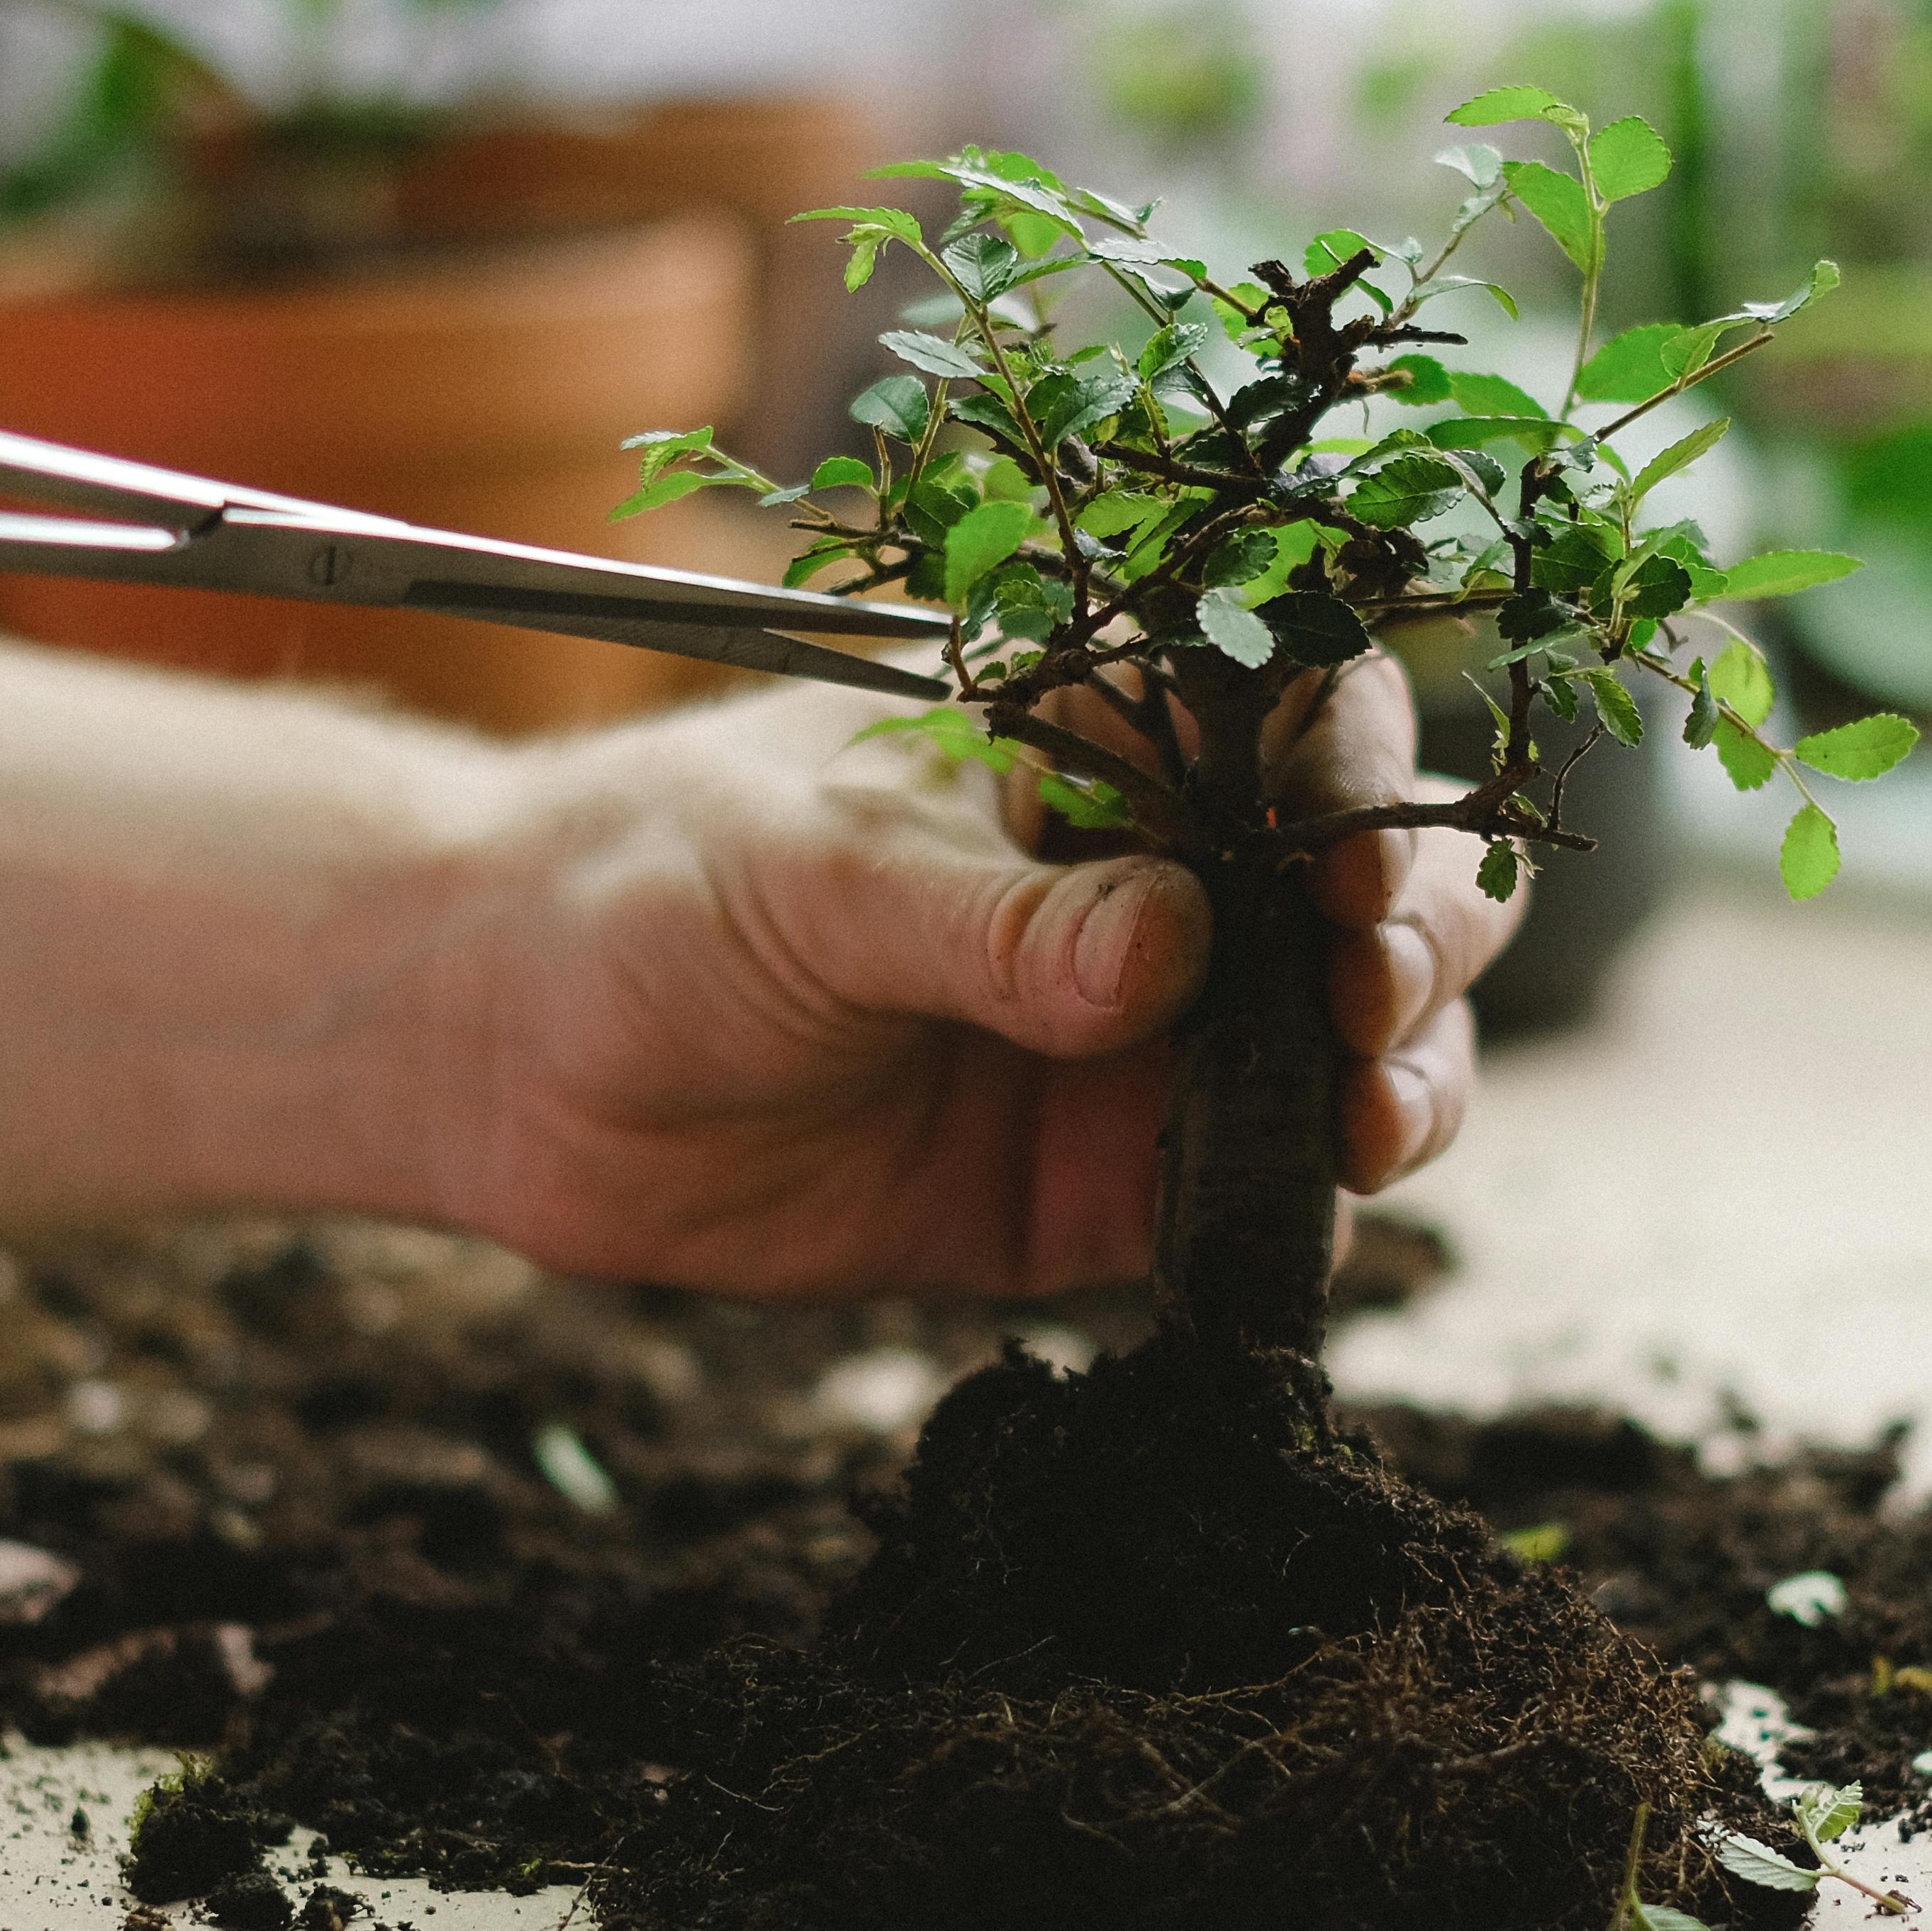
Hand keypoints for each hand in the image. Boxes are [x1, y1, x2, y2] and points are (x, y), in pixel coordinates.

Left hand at [425, 658, 1522, 1297]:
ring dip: (1407, 1077)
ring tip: (1369, 1117)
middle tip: (1366, 997)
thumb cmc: (650, 890)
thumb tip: (1171, 958)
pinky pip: (1263, 1200)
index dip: (1364, 782)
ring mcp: (1144, 1038)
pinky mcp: (1107, 1186)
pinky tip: (1314, 1210)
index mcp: (1095, 736)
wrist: (512, 1058)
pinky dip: (1316, 1210)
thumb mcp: (818, 877)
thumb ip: (998, 927)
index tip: (1353, 868)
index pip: (1299, 720)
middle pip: (1376, 886)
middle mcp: (1155, 880)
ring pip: (1359, 1048)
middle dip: (1419, 938)